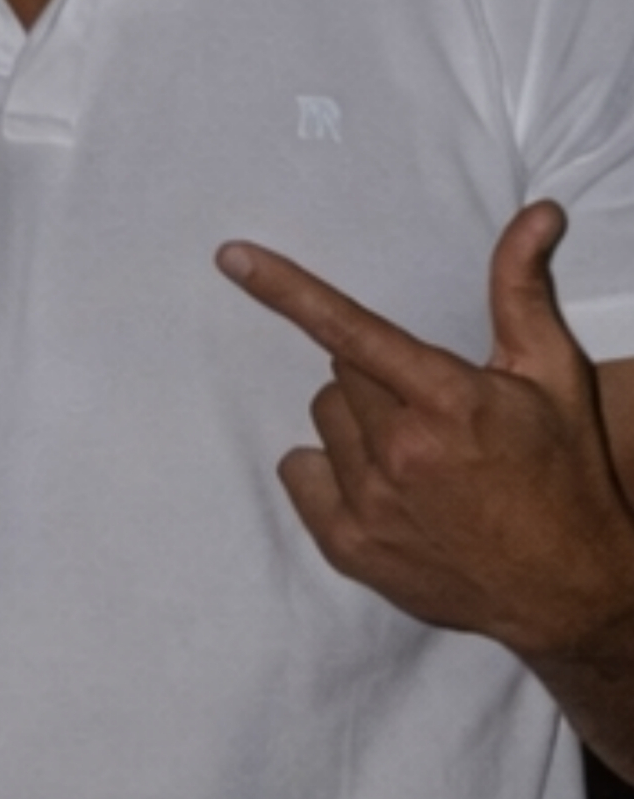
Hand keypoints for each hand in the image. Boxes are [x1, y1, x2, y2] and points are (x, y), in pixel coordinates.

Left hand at [223, 204, 633, 654]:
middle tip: (432, 410)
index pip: (351, 331)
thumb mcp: (553, 376)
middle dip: (378, 380)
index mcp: (450, 401)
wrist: (567, 586)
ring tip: (419, 455)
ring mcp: (369, 503)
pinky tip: (387, 489)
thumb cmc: (564, 471)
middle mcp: (401, 451)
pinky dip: (331, 473)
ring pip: (324, 422)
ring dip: (359, 426)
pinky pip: (299, 472)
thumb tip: (536, 212)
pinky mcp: (348, 546)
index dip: (288, 290)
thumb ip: (522, 291)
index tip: (231, 257)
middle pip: (340, 375)